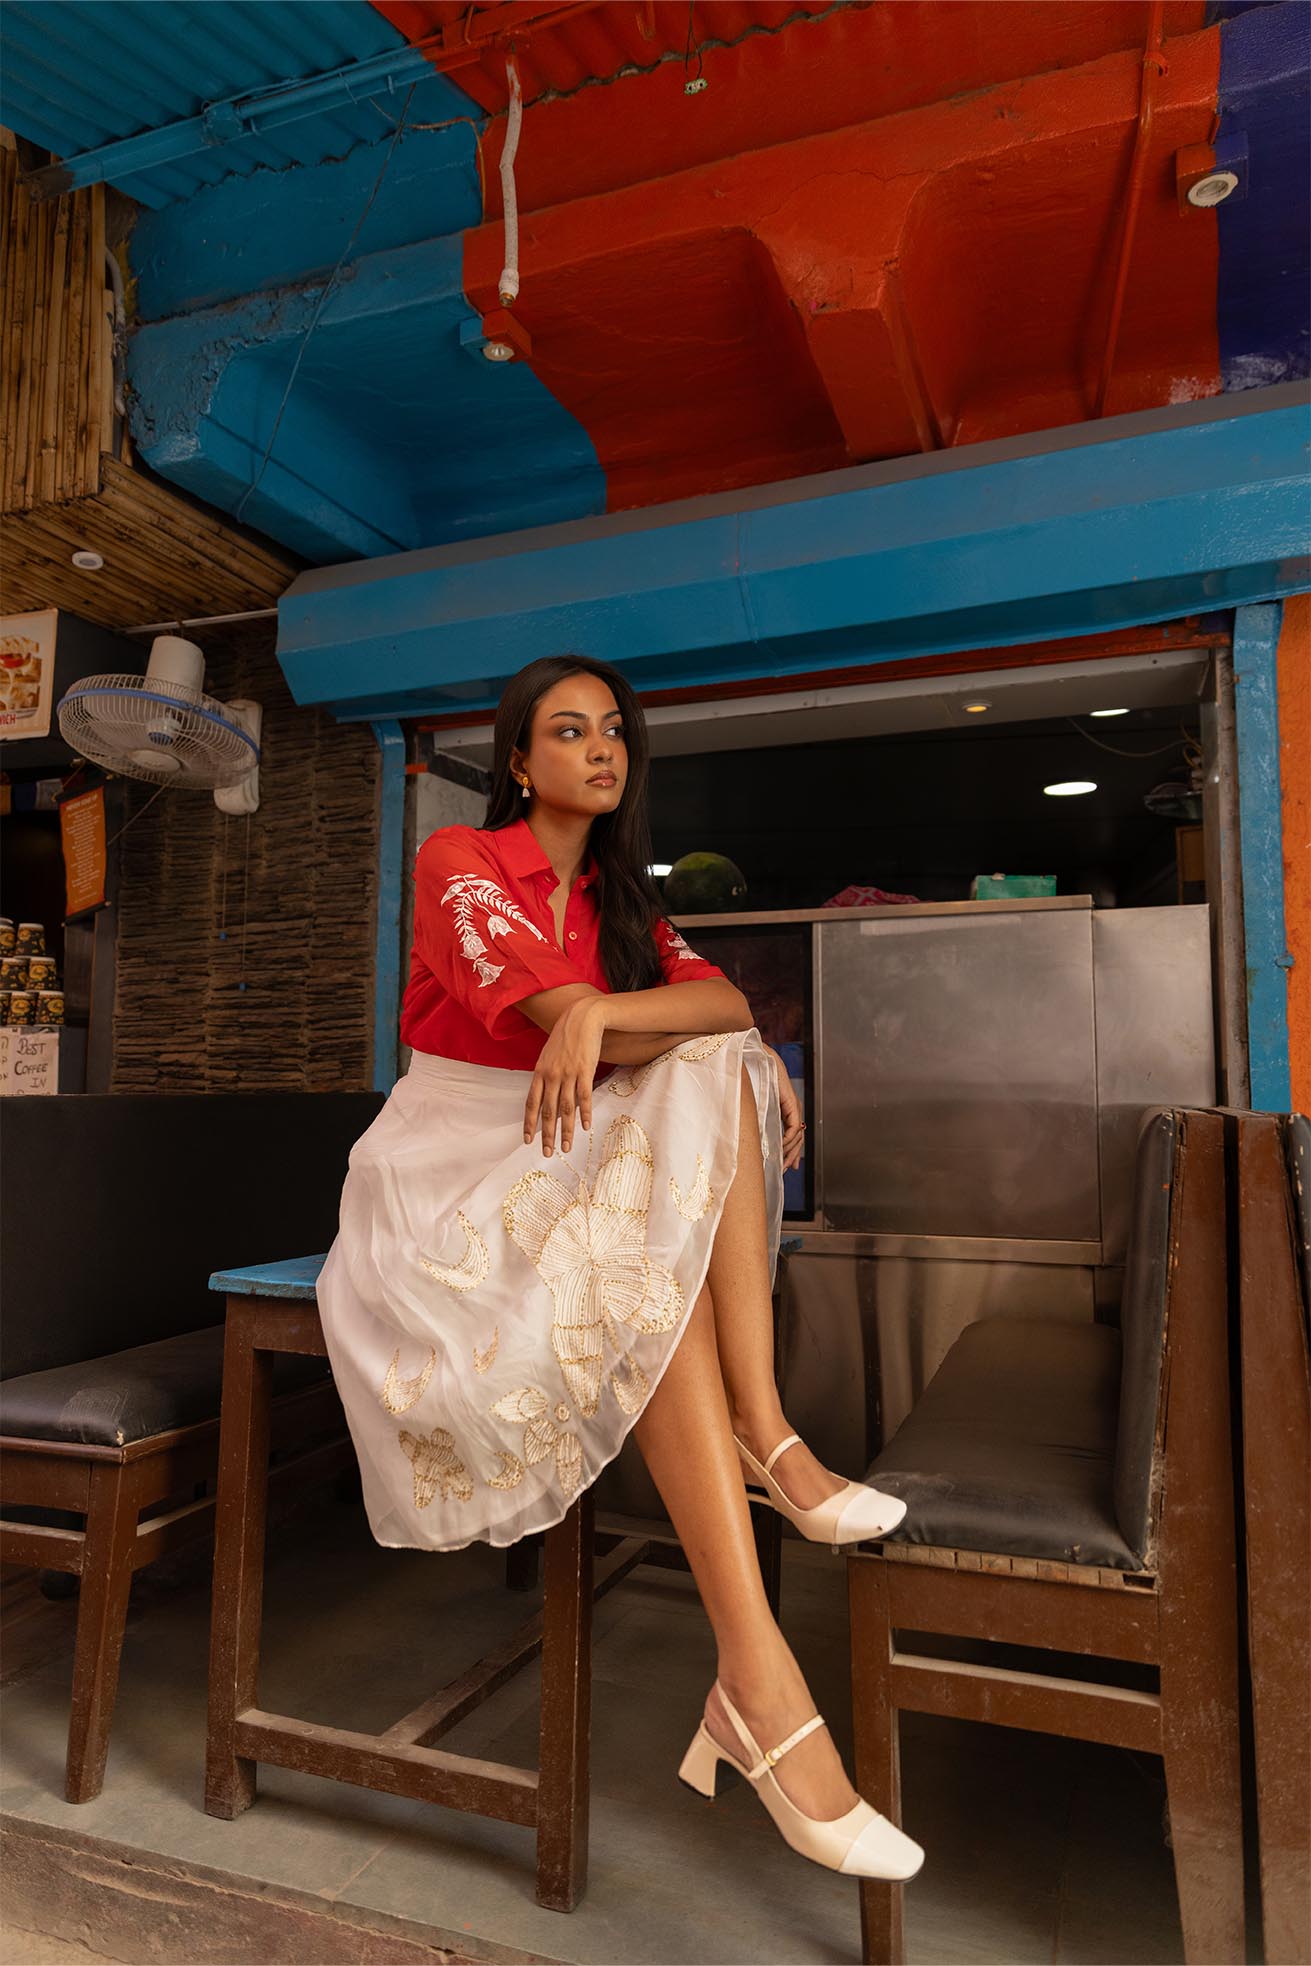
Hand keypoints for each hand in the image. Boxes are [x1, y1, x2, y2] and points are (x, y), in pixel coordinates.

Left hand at [524, 997, 604, 1157]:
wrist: (582, 1017)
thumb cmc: (565, 1036)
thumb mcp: (548, 1054)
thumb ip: (545, 1074)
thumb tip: (545, 1094)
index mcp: (539, 1072)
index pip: (531, 1103)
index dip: (529, 1123)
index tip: (528, 1140)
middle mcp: (551, 1075)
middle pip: (547, 1110)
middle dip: (546, 1134)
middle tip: (547, 1153)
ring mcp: (568, 1074)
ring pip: (565, 1108)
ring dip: (565, 1130)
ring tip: (566, 1147)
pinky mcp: (585, 1071)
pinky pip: (584, 1097)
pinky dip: (584, 1113)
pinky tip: (585, 1127)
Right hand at [764, 1045, 805, 1172]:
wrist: (759, 1061)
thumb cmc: (754, 1080)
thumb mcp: (756, 1106)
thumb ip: (758, 1120)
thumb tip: (752, 1136)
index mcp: (785, 1112)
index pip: (792, 1137)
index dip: (791, 1153)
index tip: (786, 1167)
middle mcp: (793, 1111)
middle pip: (797, 1140)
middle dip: (792, 1157)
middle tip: (786, 1171)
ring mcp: (794, 1108)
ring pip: (797, 1136)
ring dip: (791, 1151)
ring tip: (783, 1163)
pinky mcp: (792, 1104)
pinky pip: (793, 1127)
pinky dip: (788, 1139)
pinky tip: (781, 1146)